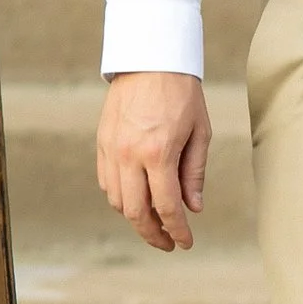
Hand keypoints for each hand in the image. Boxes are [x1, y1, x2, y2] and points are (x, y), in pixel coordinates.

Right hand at [97, 71, 211, 251]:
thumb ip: (194, 173)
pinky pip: (106, 183)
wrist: (150, 60)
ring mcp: (112, 150)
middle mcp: (130, 156)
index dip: (177, 230)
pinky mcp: (102, 144)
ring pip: (118, 201)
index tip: (186, 243)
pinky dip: (120, 198)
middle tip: (168, 244)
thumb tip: (193, 208)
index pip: (166, 207)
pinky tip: (137, 200)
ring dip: (136, 218)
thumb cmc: (182, 94)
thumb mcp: (200, 132)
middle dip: (153, 234)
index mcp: (158, 153)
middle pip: (136, 212)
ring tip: (156, 223)